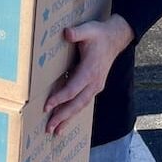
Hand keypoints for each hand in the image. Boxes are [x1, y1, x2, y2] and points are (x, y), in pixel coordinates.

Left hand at [44, 14, 133, 136]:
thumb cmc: (99, 34)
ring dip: (67, 119)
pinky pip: (82, 103)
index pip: (73, 89)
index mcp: (90, 71)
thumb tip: (67, 33)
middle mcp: (94, 82)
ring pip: (80, 106)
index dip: (59, 98)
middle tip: (49, 128)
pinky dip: (73, 113)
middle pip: (77, 104)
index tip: (46, 106)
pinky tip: (64, 122)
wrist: (115, 39)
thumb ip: (77, 32)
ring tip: (55, 131)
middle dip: (62, 117)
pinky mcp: (94, 87)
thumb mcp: (88, 29)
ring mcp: (95, 86)